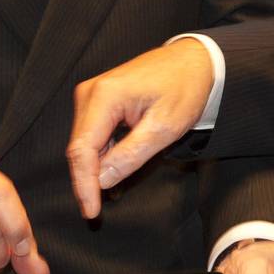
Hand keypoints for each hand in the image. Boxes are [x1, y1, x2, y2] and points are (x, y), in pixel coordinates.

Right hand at [67, 39, 216, 217]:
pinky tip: (112, 170)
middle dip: (87, 180)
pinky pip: (92, 134)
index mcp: (104, 96)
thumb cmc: (184, 88)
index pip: (82, 150)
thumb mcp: (164, 128)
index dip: (84, 185)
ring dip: (94, 169)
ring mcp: (92, 94)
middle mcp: (90, 92)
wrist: (194, 61)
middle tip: (98, 210)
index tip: (91, 212)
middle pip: (79, 148)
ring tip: (107, 195)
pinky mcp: (99, 99)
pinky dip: (101, 155)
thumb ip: (130, 155)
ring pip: (84, 143)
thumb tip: (102, 180)